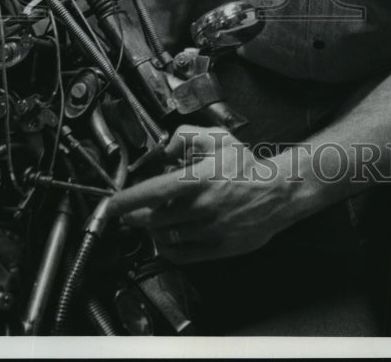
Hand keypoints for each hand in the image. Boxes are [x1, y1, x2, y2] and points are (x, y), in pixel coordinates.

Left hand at [115, 125, 296, 262]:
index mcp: (198, 180)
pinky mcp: (217, 248)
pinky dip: (168, 248)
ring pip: (166, 236)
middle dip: (137, 215)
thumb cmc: (247, 166)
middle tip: (132, 211)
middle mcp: (200, 207)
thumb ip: (186, 136)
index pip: (153, 192)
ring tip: (154, 220)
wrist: (278, 191)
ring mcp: (208, 230)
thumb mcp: (218, 138)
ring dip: (154, 230)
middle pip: (153, 218)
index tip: (112, 206)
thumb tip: (165, 149)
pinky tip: (167, 239)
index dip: (128, 200)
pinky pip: (182, 254)